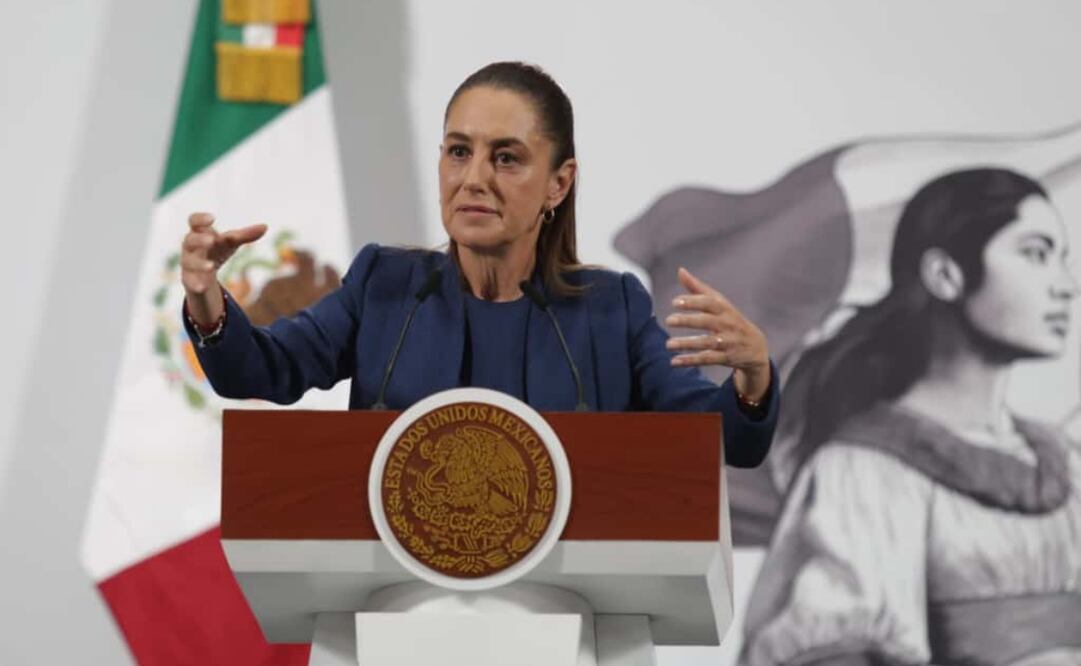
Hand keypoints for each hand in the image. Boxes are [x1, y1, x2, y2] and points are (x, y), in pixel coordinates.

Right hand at [181, 212, 266, 325]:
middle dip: (199, 240)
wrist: (203, 271)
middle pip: (189, 240)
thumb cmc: (217, 249)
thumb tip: (265, 226)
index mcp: (199, 232)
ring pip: (188, 262)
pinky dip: (196, 283)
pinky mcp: (188, 278)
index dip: (200, 219)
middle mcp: (190, 246)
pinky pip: (189, 280)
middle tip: (211, 240)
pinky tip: (203, 287)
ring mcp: (188, 262)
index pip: (194, 221)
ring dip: (199, 263)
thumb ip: (246, 235)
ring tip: (211, 267)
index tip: (213, 218)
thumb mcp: (231, 242)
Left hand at [664, 267, 771, 400]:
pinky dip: (691, 360)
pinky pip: (708, 359)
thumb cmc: (731, 319)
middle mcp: (728, 324)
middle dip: (688, 320)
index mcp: (725, 309)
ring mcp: (728, 342)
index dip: (693, 301)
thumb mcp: (719, 303)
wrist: (756, 346)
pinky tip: (674, 361)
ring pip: (707, 343)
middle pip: (708, 321)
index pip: (710, 302)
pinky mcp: (727, 358)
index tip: (675, 302)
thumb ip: (698, 288)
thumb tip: (680, 271)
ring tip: (668, 344)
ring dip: (687, 344)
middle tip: (668, 321)